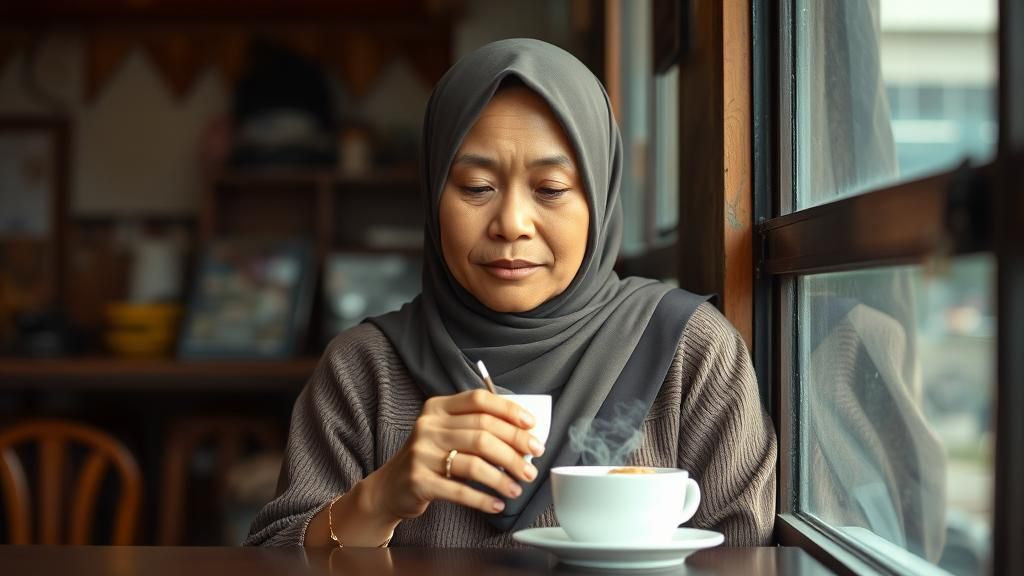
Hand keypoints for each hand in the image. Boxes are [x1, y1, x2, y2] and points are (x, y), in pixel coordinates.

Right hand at [365, 389, 545, 521]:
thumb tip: (523, 436)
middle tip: (532, 464)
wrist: (391, 486)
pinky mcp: (419, 480)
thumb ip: (475, 427)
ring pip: (475, 463)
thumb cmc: (430, 457)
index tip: (532, 426)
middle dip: (514, 449)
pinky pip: (460, 490)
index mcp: (438, 407)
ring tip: (517, 488)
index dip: (509, 411)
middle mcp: (428, 426)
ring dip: (502, 477)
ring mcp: (422, 453)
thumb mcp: (446, 432)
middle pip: (482, 433)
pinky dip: (483, 499)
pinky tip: (497, 504)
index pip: (479, 400)